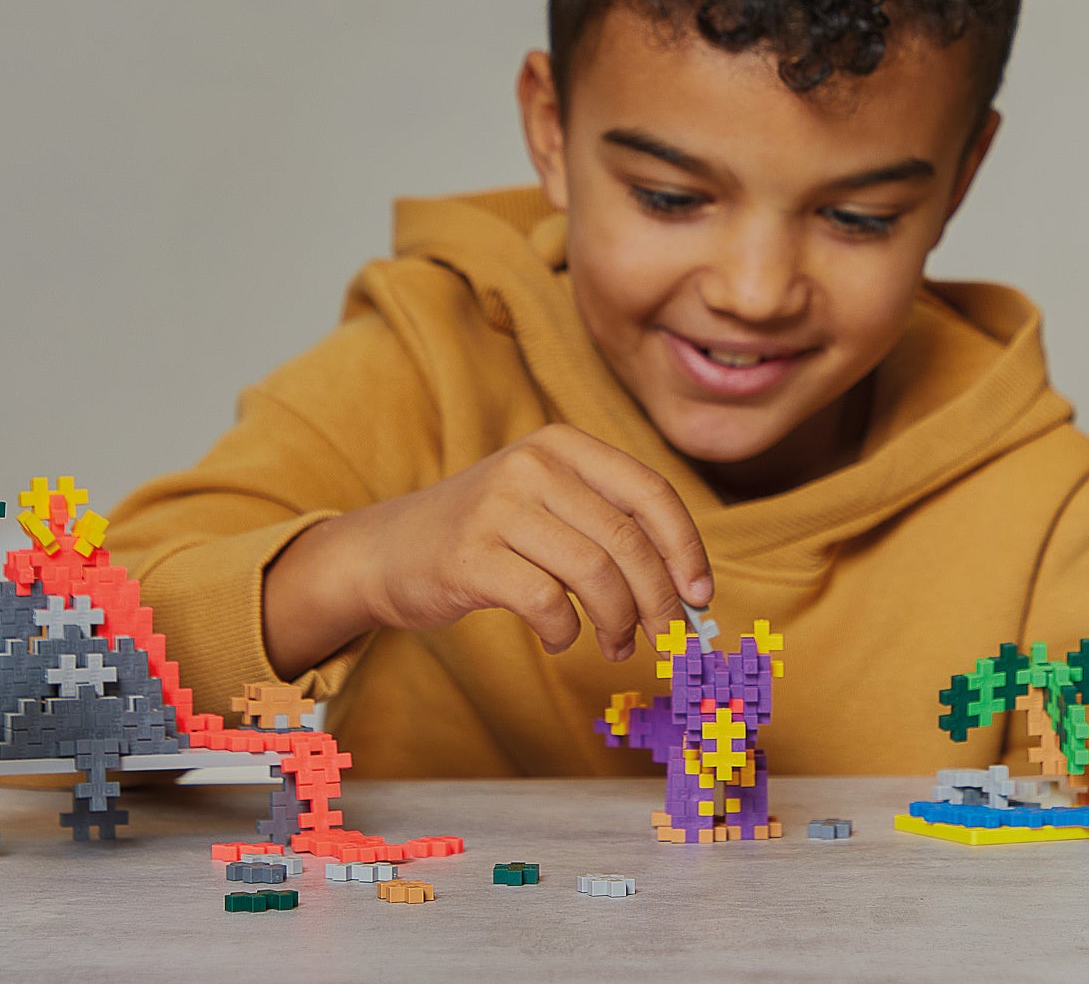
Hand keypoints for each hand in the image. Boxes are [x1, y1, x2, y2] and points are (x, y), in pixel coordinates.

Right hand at [262, 424, 712, 675]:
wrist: (386, 549)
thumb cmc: (486, 533)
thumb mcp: (547, 501)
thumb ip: (609, 525)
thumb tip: (687, 587)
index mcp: (562, 443)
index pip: (649, 491)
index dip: (686, 547)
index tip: (702, 595)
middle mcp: (533, 464)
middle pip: (628, 539)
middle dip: (660, 598)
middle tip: (666, 636)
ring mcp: (498, 505)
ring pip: (595, 572)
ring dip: (619, 621)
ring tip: (617, 644)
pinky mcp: (470, 555)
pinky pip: (547, 603)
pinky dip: (567, 632)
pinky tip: (561, 638)